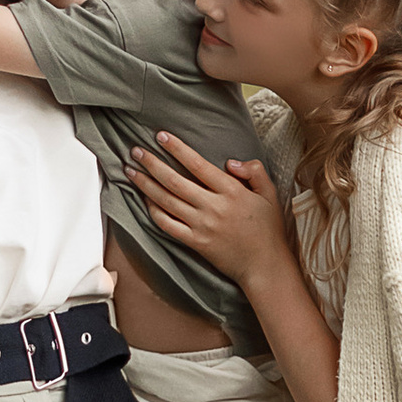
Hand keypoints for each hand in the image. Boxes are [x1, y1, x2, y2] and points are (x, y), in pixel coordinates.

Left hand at [126, 130, 289, 289]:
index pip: (198, 165)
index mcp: (232, 191)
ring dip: (145, 185)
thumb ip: (254, 171)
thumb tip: (230, 161)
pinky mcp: (195, 242)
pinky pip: (168, 225)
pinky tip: (145, 200)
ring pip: (166, 201)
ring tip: (131, 171)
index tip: (161, 136)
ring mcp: (202, 226)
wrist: (265, 265)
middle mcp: (214, 207)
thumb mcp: (270, 194)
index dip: (177, 149)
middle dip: (152, 164)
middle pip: (175, 181)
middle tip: (136, 151)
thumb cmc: (268, 229)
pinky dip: (153, 211)